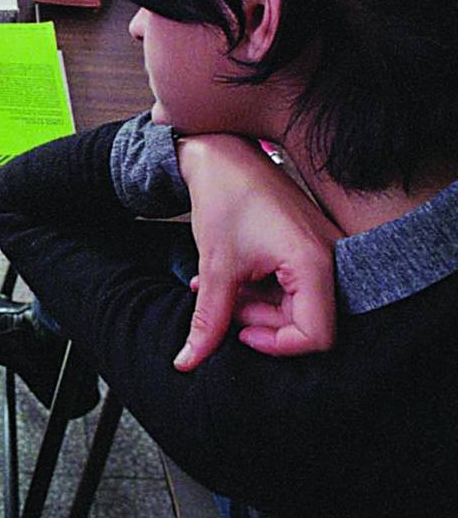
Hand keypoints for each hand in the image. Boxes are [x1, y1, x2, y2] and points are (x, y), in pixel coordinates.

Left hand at [172, 134, 339, 371]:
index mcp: (315, 263)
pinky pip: (293, 284)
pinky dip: (260, 288)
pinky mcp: (311, 246)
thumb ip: (208, 320)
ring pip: (294, 304)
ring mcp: (323, 250)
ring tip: (216, 286)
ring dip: (253, 305)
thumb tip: (187, 362)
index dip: (277, 345)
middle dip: (258, 320)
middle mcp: (330, 258)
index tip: (240, 333)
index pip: (317, 335)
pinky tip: (228, 277)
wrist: (220, 155)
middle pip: (305, 321)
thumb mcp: (215, 267)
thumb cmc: (224, 199)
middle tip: (224, 303)